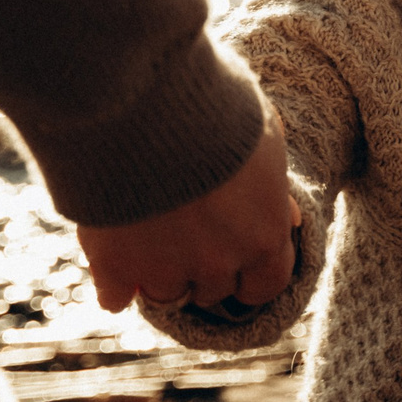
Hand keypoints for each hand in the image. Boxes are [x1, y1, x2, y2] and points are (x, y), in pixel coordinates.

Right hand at [74, 112, 301, 311]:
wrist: (145, 103)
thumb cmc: (213, 107)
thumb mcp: (263, 137)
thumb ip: (274, 186)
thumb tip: (289, 218)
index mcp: (263, 235)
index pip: (265, 284)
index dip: (250, 273)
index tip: (236, 259)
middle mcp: (218, 262)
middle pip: (212, 289)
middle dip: (204, 266)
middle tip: (187, 235)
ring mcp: (164, 268)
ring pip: (164, 294)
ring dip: (159, 275)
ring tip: (148, 242)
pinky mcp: (114, 265)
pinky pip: (115, 297)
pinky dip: (114, 285)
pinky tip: (112, 266)